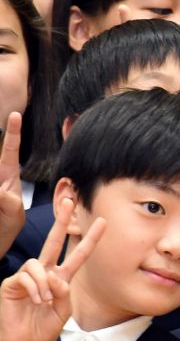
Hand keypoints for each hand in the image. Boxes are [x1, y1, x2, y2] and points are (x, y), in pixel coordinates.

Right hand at [0, 114, 24, 255]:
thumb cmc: (7, 226)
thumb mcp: (13, 213)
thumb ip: (6, 201)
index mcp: (7, 176)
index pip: (10, 150)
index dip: (13, 133)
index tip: (16, 114)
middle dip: (5, 173)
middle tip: (7, 195)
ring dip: (3, 195)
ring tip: (3, 207)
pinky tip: (1, 206)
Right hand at [0, 197, 104, 340]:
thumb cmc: (42, 330)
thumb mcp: (63, 310)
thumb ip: (65, 292)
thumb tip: (56, 277)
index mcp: (61, 278)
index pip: (78, 255)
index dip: (90, 239)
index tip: (103, 222)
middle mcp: (44, 274)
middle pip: (53, 242)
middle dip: (61, 221)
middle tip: (70, 200)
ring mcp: (27, 277)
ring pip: (39, 263)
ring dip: (45, 282)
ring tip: (45, 301)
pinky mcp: (11, 284)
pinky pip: (26, 275)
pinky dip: (35, 288)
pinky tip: (36, 301)